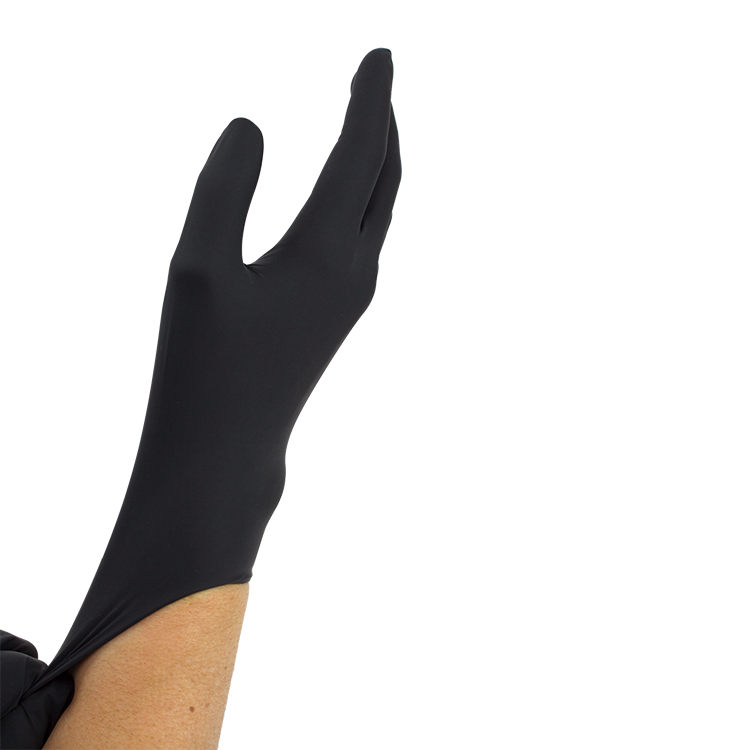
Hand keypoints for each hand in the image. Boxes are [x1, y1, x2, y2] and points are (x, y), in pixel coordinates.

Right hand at [137, 47, 400, 522]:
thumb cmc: (204, 365)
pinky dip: (356, 197)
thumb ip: (224, 190)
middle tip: (374, 79)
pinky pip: (359, 236)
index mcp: (326, 254)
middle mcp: (353, 271)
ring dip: (374, 161)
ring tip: (368, 121)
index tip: (374, 58)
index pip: (361, 155)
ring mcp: (349, 294)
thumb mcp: (200, 268)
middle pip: (384, 179)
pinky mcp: (335, 311)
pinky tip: (341, 189)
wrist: (229, 445)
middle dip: (382, 125)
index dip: (368, 101)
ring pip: (375, 210)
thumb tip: (250, 126)